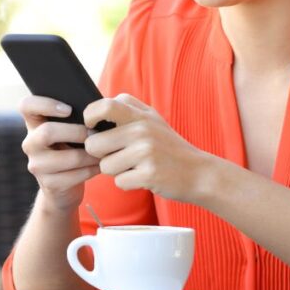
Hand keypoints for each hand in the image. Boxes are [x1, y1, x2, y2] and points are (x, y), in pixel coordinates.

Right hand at [18, 95, 101, 212]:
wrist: (65, 187)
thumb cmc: (73, 148)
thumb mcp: (70, 129)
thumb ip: (76, 116)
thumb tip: (98, 106)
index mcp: (34, 124)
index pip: (26, 106)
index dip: (45, 104)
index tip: (68, 110)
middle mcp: (30, 143)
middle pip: (47, 132)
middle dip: (77, 132)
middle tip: (95, 133)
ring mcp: (37, 165)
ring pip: (68, 157)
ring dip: (90, 154)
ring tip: (103, 151)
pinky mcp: (48, 183)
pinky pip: (75, 175)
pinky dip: (91, 170)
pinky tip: (99, 166)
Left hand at [83, 93, 214, 202]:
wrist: (199, 172)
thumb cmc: (168, 147)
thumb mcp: (152, 120)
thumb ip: (126, 110)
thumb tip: (92, 114)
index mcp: (140, 114)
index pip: (104, 106)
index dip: (90, 116)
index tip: (92, 127)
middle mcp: (142, 129)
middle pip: (94, 144)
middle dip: (99, 154)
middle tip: (116, 156)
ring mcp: (146, 151)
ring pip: (105, 166)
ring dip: (115, 171)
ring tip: (135, 167)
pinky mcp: (149, 174)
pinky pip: (119, 182)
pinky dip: (127, 183)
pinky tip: (142, 178)